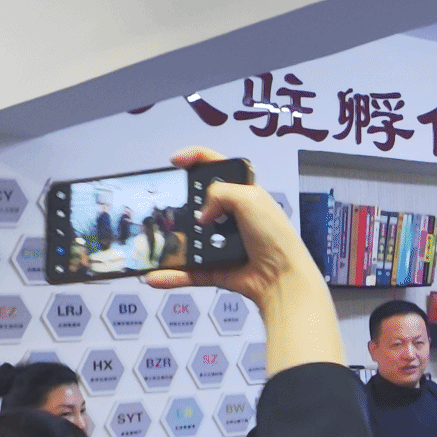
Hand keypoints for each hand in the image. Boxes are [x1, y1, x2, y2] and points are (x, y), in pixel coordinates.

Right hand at [144, 147, 342, 374]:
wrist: (282, 277)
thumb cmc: (276, 237)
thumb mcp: (249, 198)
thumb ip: (219, 193)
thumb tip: (202, 214)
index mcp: (244, 194)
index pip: (217, 167)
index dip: (195, 158)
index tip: (175, 161)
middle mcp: (233, 217)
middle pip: (198, 204)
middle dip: (180, 204)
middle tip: (166, 204)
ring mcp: (223, 244)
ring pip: (189, 240)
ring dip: (171, 243)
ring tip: (154, 240)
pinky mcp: (217, 269)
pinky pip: (189, 272)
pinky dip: (173, 275)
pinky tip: (156, 275)